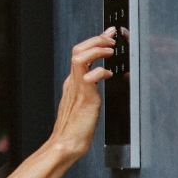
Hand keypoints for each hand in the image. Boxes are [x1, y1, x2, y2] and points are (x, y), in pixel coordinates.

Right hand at [50, 28, 115, 158]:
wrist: (66, 144)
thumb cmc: (76, 128)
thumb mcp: (82, 103)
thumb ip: (87, 88)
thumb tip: (98, 76)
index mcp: (72, 83)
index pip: (79, 53)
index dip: (94, 41)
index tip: (108, 34)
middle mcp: (72, 82)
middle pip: (78, 50)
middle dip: (96, 40)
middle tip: (111, 39)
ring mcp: (77, 89)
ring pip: (80, 58)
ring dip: (98, 50)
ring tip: (110, 51)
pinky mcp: (85, 98)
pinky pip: (91, 77)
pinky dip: (102, 72)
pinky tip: (110, 75)